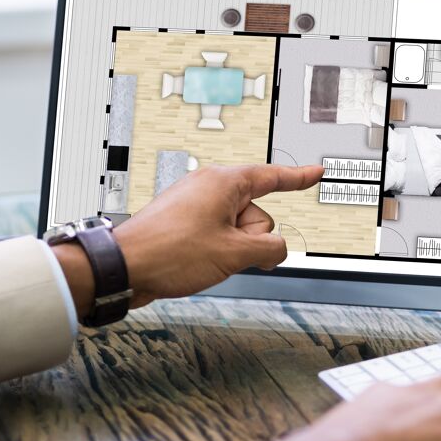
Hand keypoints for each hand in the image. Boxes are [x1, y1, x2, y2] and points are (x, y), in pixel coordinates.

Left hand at [53, 164, 321, 311]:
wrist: (124, 267)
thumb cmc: (169, 252)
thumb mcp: (234, 254)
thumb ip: (270, 249)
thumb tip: (277, 250)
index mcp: (224, 182)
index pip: (272, 177)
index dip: (298, 178)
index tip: (316, 173)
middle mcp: (210, 188)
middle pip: (258, 214)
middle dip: (251, 239)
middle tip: (224, 252)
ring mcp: (196, 206)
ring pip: (239, 230)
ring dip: (232, 250)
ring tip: (204, 258)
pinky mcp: (186, 224)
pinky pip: (219, 238)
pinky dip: (218, 253)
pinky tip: (198, 263)